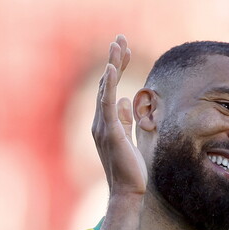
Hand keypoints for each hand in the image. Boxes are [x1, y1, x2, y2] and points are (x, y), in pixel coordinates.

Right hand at [91, 35, 145, 198]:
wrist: (127, 191)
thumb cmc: (129, 169)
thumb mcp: (128, 138)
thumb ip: (124, 119)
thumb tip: (124, 100)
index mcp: (104, 123)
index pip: (109, 89)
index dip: (117, 69)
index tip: (125, 51)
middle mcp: (99, 122)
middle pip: (105, 84)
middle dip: (114, 60)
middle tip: (120, 38)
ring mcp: (102, 126)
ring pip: (104, 89)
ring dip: (112, 66)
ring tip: (117, 45)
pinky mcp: (109, 132)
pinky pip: (106, 103)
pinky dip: (108, 85)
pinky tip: (112, 69)